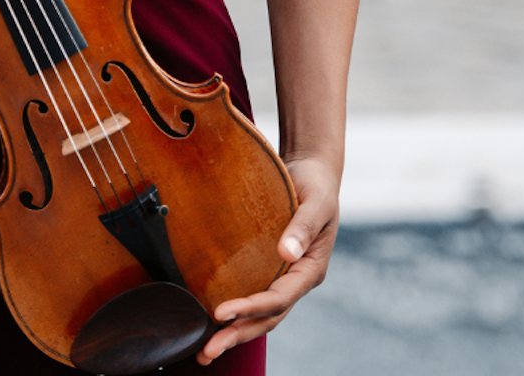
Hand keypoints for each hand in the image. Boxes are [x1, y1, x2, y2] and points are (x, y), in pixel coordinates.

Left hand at [198, 155, 340, 362]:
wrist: (312, 171)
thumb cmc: (317, 185)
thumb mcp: (317, 202)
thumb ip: (304, 226)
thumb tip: (287, 252)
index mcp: (311, 269)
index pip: (280, 298)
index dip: (251, 308)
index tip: (221, 313)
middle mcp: (296, 280)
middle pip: (268, 317)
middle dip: (238, 335)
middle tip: (208, 351)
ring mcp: (283, 278)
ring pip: (259, 315)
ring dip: (234, 333)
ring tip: (205, 352)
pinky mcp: (269, 271)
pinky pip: (252, 298)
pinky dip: (235, 314)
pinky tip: (212, 323)